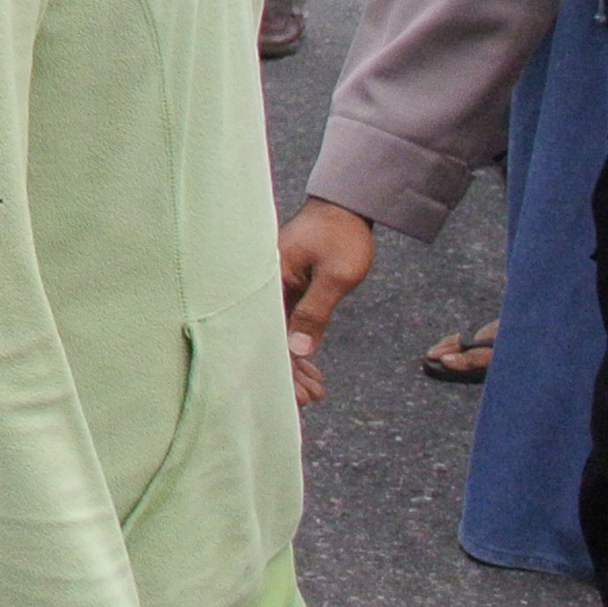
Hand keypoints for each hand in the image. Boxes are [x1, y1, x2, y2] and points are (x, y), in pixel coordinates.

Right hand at [278, 197, 376, 405]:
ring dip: (294, 363)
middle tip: (312, 398)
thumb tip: (297, 350)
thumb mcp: (335, 277)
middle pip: (267, 338)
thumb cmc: (341, 236)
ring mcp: (272, 288)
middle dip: (288, 373)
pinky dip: (296, 345)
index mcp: (268, 281)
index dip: (281, 368)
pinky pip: (284, 323)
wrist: (344, 207)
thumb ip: (315, 313)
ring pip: (276, 334)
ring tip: (316, 389)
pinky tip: (310, 366)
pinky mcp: (282, 288)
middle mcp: (263, 286)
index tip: (298, 395)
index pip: (266, 334)